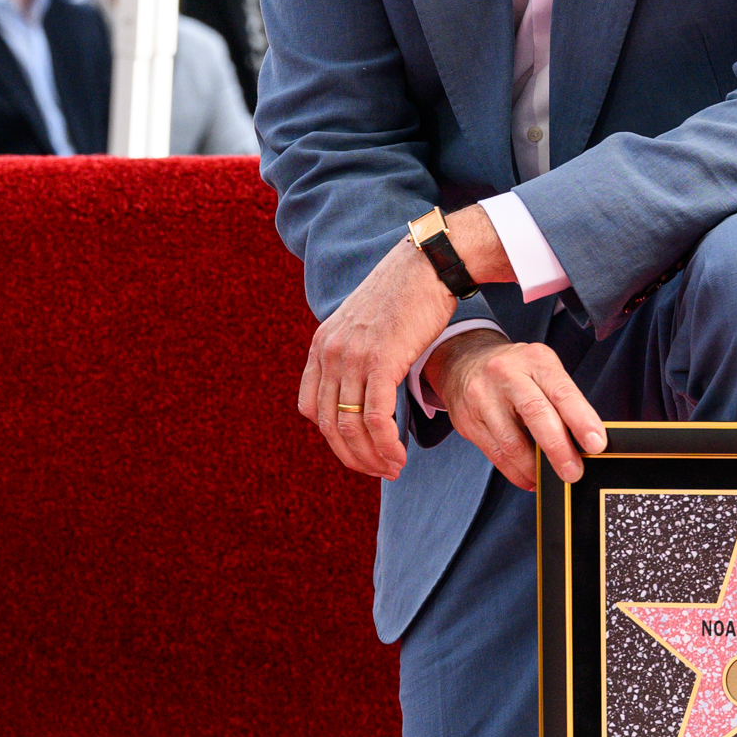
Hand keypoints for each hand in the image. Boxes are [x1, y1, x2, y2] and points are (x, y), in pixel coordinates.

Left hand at [297, 235, 464, 481]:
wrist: (426, 264)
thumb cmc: (405, 296)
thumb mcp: (365, 327)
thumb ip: (355, 356)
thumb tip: (363, 389)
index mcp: (321, 345)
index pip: (311, 410)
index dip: (333, 439)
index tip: (359, 450)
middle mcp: (329, 352)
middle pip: (328, 426)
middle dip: (353, 457)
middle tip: (379, 471)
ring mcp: (351, 357)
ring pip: (351, 427)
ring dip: (371, 458)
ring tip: (392, 469)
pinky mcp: (380, 361)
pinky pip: (376, 418)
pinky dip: (385, 444)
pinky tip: (398, 456)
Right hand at [429, 331, 606, 492]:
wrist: (466, 361)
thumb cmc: (514, 369)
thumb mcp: (542, 369)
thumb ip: (563, 400)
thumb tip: (586, 442)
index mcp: (534, 360)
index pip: (562, 391)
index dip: (581, 419)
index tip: (596, 443)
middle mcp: (506, 375)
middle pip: (535, 414)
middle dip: (558, 449)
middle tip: (573, 471)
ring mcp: (483, 398)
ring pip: (512, 442)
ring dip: (535, 467)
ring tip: (551, 478)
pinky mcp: (468, 421)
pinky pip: (496, 454)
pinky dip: (516, 472)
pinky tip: (529, 477)